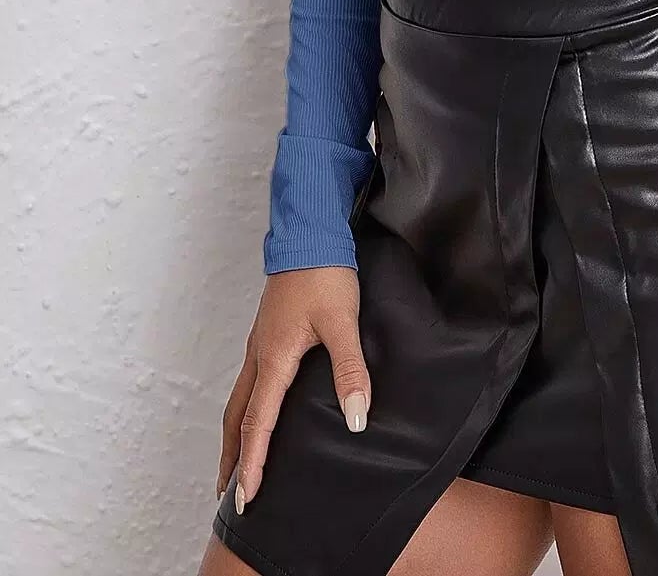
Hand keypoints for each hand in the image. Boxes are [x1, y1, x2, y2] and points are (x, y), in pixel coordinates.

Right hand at [216, 266, 371, 510]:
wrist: (310, 235)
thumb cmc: (325, 275)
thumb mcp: (342, 322)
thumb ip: (349, 370)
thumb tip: (355, 417)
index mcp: (274, 359)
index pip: (259, 423)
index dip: (252, 463)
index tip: (244, 497)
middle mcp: (259, 356)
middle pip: (237, 418)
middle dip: (232, 458)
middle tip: (227, 494)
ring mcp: (260, 344)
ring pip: (239, 400)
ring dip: (236, 435)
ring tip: (236, 462)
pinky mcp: (267, 334)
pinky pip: (249, 382)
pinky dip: (245, 409)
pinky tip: (259, 410)